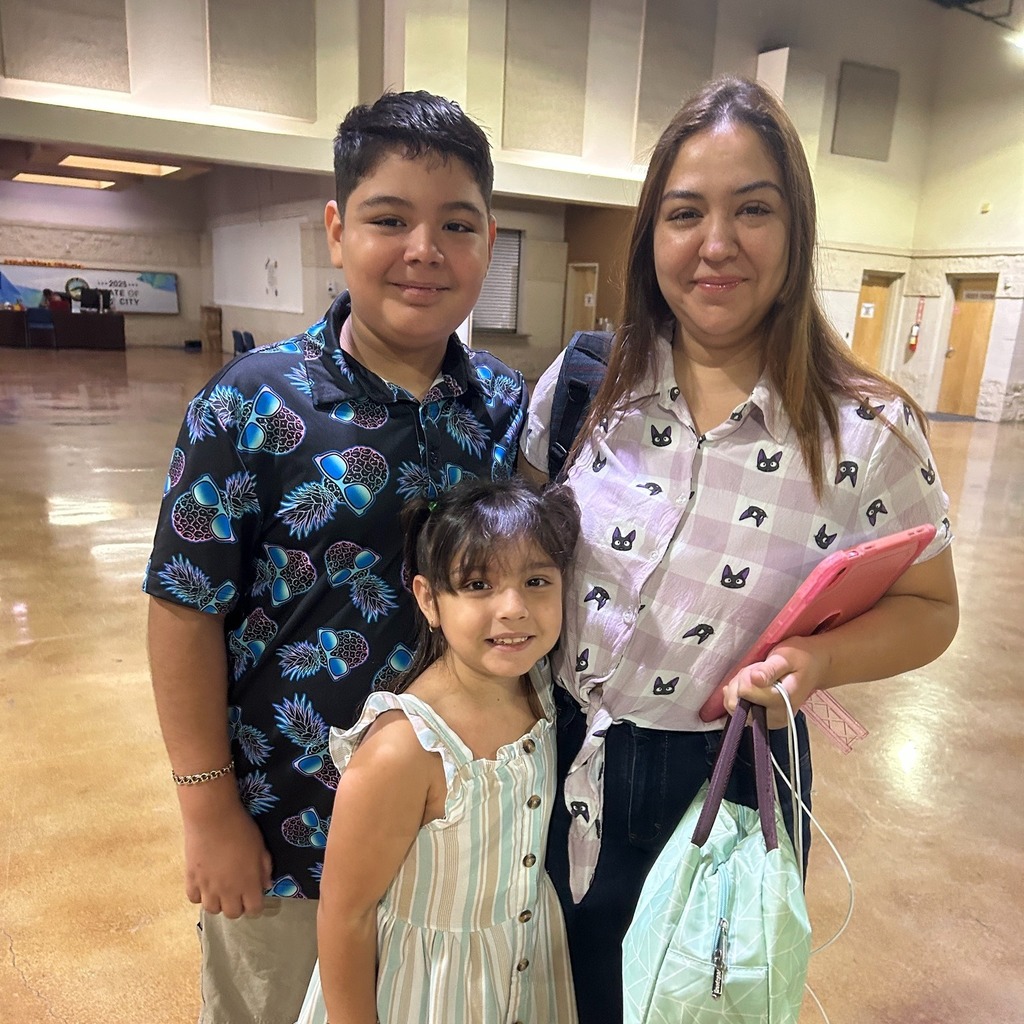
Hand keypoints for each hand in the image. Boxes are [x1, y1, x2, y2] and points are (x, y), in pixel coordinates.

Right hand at [182, 797, 272, 917]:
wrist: (213, 817)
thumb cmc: (241, 829)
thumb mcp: (261, 847)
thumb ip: (264, 869)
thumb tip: (266, 885)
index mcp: (248, 884)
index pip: (254, 910)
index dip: (256, 906)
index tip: (255, 896)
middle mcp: (227, 891)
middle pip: (232, 914)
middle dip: (237, 906)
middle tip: (238, 892)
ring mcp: (207, 887)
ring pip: (212, 910)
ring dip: (218, 902)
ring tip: (220, 889)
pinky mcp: (190, 880)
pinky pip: (193, 898)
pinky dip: (199, 895)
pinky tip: (204, 883)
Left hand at [720, 637, 826, 728]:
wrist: (813, 667)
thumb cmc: (799, 659)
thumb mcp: (785, 657)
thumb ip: (770, 669)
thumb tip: (755, 679)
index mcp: (782, 703)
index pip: (745, 692)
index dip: (747, 676)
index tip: (761, 668)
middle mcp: (775, 718)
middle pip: (735, 703)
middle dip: (742, 683)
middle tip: (760, 671)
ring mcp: (768, 722)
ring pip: (734, 705)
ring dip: (741, 687)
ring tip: (760, 677)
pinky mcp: (763, 721)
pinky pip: (738, 708)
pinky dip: (741, 694)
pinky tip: (755, 685)